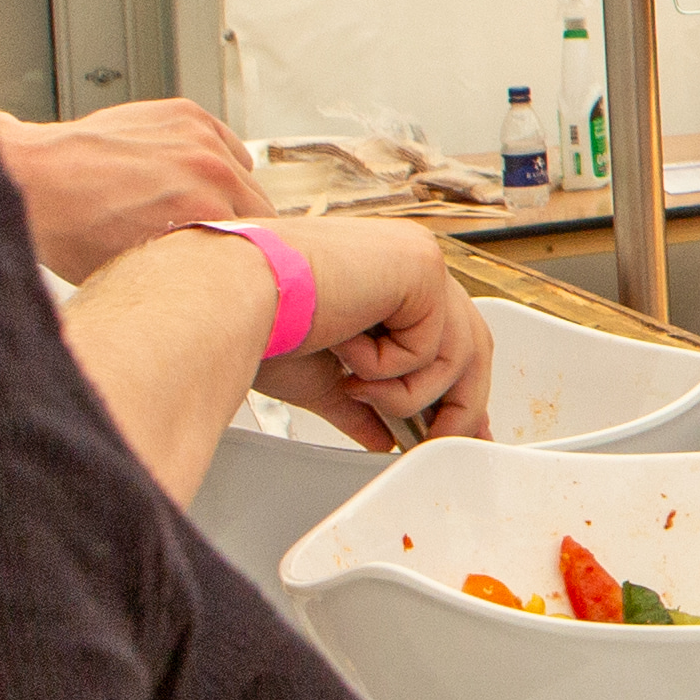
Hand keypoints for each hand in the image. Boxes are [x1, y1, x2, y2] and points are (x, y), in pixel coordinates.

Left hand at [0, 101, 255, 282]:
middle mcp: (212, 171)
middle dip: (240, 224)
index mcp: (209, 216)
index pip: (262, 245)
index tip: (235, 262)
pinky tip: (185, 175)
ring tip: (191, 205)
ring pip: (244, 174)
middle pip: (260, 207)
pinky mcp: (186, 115)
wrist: (33, 179)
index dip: (245, 257)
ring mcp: (200, 137)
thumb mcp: (141, 272)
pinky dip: (213, 158)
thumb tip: (218, 279)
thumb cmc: (73, 233)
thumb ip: (193, 267)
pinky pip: (225, 143)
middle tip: (211, 239)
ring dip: (227, 190)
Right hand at [255, 213, 491, 449]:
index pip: (452, 334)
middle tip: (435, 443)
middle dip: (458, 405)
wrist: (229, 300)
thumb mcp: (324, 379)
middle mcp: (412, 258)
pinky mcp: (420, 265)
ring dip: (405, 392)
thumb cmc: (260, 327)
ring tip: (356, 387)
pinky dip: (388, 367)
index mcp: (392, 275)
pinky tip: (344, 346)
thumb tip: (382, 438)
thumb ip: (362, 406)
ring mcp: (419, 257)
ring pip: (457, 352)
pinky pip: (433, 344)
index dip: (460, 386)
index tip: (459, 429)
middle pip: (470, 343)